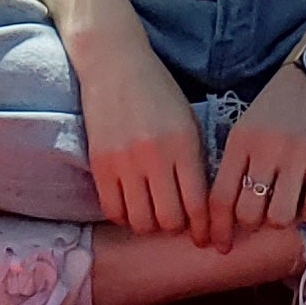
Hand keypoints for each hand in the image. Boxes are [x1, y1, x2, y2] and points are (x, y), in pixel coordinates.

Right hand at [75, 38, 210, 240]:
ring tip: (154, 214)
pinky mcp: (100, 164)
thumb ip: (195, 162)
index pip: (197, 204)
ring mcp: (124, 162)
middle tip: (177, 222)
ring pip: (141, 221)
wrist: (115, 65)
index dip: (203, 229)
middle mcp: (155, 157)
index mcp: (184, 145)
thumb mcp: (189, 122)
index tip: (205, 239)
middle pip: (169, 220)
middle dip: (177, 228)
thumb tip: (202, 206)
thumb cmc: (159, 92)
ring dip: (150, 224)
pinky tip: (132, 206)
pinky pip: (113, 210)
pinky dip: (125, 216)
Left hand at [205, 59, 305, 250]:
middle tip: (263, 219)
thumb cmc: (280, 102)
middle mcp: (266, 150)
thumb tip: (227, 211)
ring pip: (281, 216)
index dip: (218, 228)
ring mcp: (298, 155)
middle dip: (254, 224)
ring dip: (283, 220)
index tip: (220, 245)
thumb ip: (237, 161)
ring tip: (287, 208)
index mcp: (240, 141)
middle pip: (249, 213)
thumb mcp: (248, 124)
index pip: (220, 198)